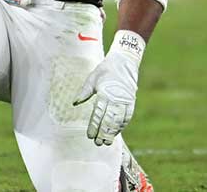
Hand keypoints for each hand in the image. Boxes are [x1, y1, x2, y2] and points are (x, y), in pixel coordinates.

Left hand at [73, 30, 143, 145]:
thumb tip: (75, 103)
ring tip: (106, 142)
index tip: (89, 136)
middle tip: (97, 143)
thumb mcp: (92, 78)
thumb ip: (84, 92)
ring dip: (112, 133)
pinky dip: (122, 126)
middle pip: (109, 121)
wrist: (125, 61)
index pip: (98, 114)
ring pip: (118, 121)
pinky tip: (116, 132)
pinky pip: (127, 117)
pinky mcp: (131, 101)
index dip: (94, 126)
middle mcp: (116, 99)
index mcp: (105, 93)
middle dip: (102, 133)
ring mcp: (125, 101)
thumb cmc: (106, 69)